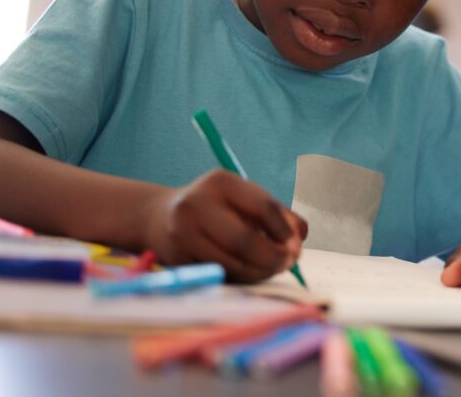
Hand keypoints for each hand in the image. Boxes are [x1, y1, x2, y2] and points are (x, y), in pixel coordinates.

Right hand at [142, 170, 306, 282]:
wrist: (161, 216)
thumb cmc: (217, 206)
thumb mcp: (245, 199)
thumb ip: (279, 214)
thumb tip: (300, 237)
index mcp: (222, 182)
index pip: (263, 208)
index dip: (285, 230)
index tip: (296, 243)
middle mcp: (197, 204)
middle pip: (245, 241)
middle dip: (274, 257)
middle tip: (289, 262)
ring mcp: (183, 233)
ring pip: (233, 263)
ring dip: (261, 271)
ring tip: (273, 268)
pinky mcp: (178, 258)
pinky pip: (221, 274)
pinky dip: (243, 277)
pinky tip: (251, 270)